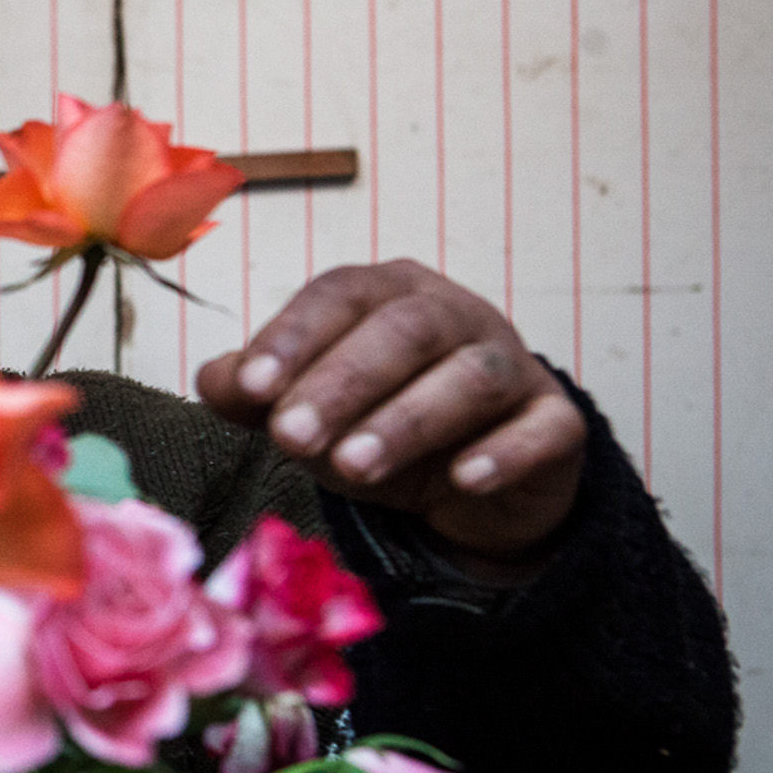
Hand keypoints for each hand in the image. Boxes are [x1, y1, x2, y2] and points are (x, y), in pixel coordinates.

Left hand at [195, 260, 584, 561]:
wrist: (471, 478)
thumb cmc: (374, 421)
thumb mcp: (308, 408)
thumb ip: (256, 394)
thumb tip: (217, 381)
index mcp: (386, 294)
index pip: (339, 295)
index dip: (293, 337)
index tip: (251, 387)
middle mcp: (453, 315)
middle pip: (403, 332)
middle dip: (341, 383)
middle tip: (290, 437)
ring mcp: (511, 365)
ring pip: (470, 378)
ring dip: (407, 420)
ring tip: (352, 466)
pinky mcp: (555, 422)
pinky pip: (544, 428)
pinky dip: (506, 452)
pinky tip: (464, 478)